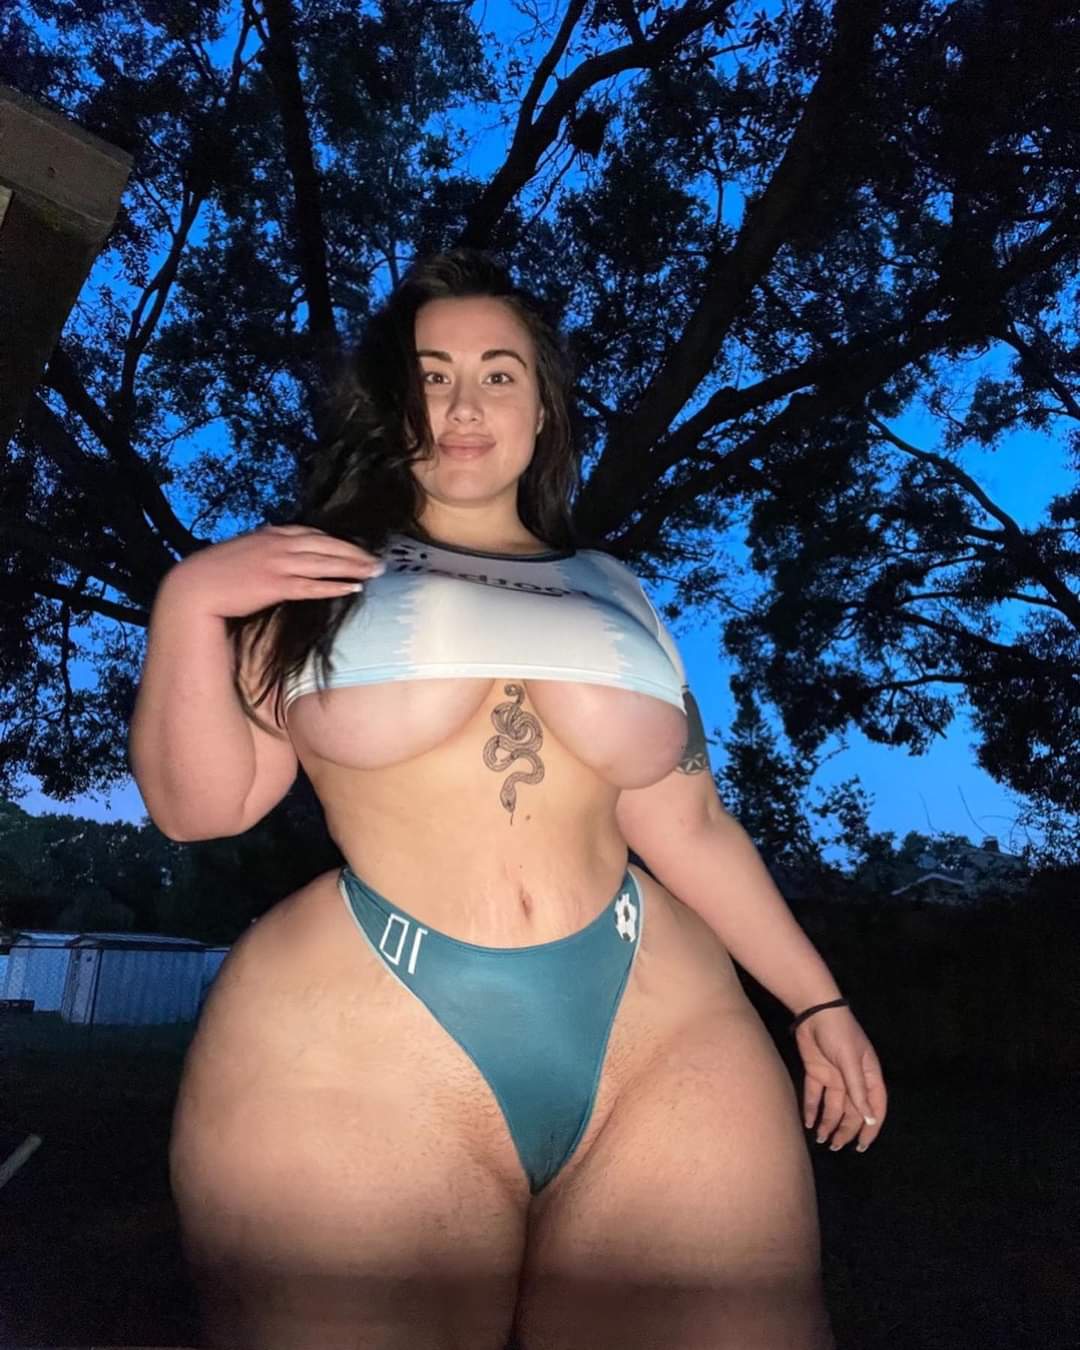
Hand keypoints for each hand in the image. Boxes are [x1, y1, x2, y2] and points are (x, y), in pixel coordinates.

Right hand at [163, 524, 384, 618]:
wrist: (194, 585)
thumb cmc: (216, 572)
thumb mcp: (244, 551)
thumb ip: (266, 550)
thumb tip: (281, 556)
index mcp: (271, 533)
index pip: (313, 534)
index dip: (338, 542)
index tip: (357, 548)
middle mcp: (279, 544)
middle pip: (327, 545)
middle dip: (355, 553)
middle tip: (379, 561)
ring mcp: (278, 563)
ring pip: (325, 562)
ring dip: (353, 567)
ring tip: (374, 572)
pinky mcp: (276, 585)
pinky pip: (312, 585)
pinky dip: (334, 586)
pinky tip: (353, 589)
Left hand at [795, 1005, 886, 1152]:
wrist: (814, 1011)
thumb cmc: (839, 1033)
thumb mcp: (850, 1061)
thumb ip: (858, 1090)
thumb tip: (869, 1118)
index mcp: (869, 1076)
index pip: (875, 1107)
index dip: (870, 1127)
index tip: (862, 1145)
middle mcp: (853, 1079)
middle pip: (852, 1111)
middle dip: (846, 1130)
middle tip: (835, 1146)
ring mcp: (834, 1077)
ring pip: (834, 1107)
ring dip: (829, 1123)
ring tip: (822, 1140)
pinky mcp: (816, 1072)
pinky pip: (815, 1096)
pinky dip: (812, 1109)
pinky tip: (808, 1123)